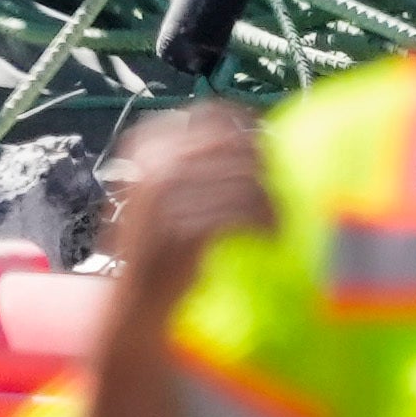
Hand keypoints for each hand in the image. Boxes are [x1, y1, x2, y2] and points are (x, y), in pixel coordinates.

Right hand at [104, 101, 272, 272]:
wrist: (136, 302)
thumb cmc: (156, 249)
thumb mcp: (164, 194)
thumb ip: (197, 162)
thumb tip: (257, 140)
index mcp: (146, 144)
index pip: (212, 114)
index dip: (248, 127)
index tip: (268, 145)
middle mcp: (153, 162)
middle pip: (235, 146)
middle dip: (264, 169)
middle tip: (280, 193)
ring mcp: (166, 194)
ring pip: (245, 180)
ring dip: (270, 203)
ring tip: (277, 222)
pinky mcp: (184, 226)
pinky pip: (243, 213)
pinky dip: (264, 224)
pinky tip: (269, 237)